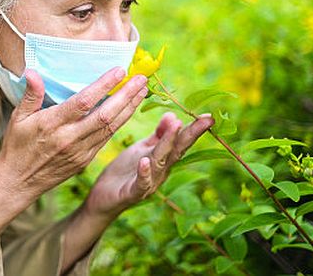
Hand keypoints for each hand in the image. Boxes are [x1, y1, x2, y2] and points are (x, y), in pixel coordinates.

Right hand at [0, 67, 146, 246]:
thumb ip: (30, 94)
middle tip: (141, 78)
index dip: (103, 86)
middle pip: (105, 115)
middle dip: (126, 96)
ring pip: (111, 128)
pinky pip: (107, 138)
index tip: (119, 70)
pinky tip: (129, 109)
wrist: (18, 183)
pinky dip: (121, 123)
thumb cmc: (16, 146)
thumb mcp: (18, 118)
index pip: (83, 102)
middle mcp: (70, 138)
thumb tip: (33, 72)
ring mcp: (80, 151)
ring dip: (129, 108)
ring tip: (142, 90)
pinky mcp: (86, 160)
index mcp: (52, 125)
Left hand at [81, 111, 213, 219]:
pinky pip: (141, 183)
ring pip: (161, 162)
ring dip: (168, 144)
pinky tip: (145, 161)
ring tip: (176, 126)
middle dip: (191, 134)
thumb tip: (174, 115)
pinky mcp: (132, 193)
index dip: (194, 129)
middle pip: (177, 150)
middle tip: (206, 120)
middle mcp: (160, 171)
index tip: (210, 116)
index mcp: (163, 159)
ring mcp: (149, 182)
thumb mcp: (142, 149)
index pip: (181, 142)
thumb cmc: (124, 171)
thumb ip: (158, 135)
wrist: (103, 197)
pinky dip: (144, 172)